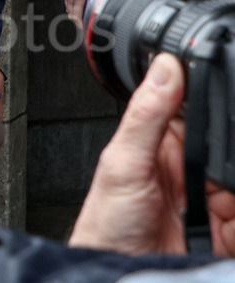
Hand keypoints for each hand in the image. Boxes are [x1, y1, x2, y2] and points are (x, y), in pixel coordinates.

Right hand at [63, 0, 98, 22]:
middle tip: (81, 23)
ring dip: (72, 13)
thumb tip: (98, 2)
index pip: (77, 15)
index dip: (79, 22)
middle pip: (71, 13)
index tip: (81, 27)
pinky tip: (74, 6)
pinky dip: (70, 6)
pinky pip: (66, 2)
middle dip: (76, 19)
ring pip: (68, 8)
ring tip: (77, 16)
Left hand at [67, 53, 234, 255]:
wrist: (117, 272)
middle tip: (211, 181)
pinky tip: (224, 224)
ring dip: (232, 193)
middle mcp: (195, 168)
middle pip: (231, 145)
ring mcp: (215, 199)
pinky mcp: (229, 229)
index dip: (219, 103)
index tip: (230, 91)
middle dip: (230, 155)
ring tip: (215, 205)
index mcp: (166, 142)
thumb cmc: (106, 223)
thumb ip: (147, 115)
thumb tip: (165, 67)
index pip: (203, 109)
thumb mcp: (123, 164)